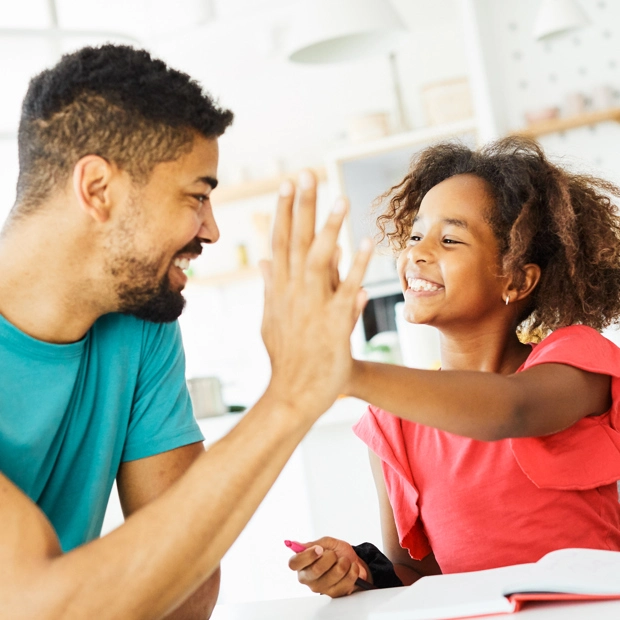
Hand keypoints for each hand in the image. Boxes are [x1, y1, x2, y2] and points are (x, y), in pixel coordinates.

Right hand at [260, 171, 371, 420]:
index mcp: (278, 290)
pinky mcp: (332, 324)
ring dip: (329, 229)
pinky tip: (366, 245)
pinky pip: (347, 291)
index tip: (288, 183)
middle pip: (296, 242)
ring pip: (319, 260)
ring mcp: (311, 307)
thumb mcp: (271, 319)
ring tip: (340, 199)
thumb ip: (269, 287)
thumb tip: (263, 261)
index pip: (280, 242)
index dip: (284, 212)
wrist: (293, 394)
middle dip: (302, 206)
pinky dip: (357, 268)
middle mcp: (292, 293)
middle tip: (308, 174)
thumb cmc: (286, 357)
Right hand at [288, 536, 370, 597]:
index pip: (294, 563)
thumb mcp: (326, 542)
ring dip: (344, 562)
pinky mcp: (335, 594)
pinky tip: (351, 568)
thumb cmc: (337, 552)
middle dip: (330, 557)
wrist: (353, 561)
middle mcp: (308, 578)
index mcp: (302, 565)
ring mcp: (321, 588)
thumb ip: (314, 544)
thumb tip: (299, 546)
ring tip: (344, 561)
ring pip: (334, 574)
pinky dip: (352, 571)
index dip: (307, 556)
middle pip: (315, 570)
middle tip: (334, 554)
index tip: (319, 549)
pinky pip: (346, 581)